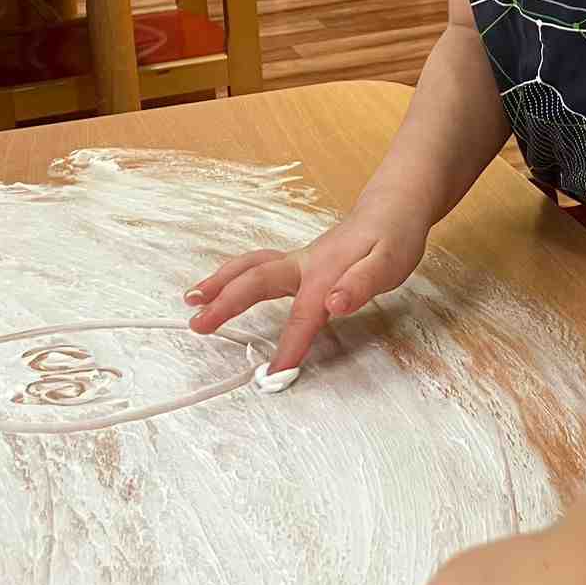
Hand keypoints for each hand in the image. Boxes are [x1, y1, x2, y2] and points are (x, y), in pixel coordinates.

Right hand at [184, 185, 432, 369]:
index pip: (302, 317)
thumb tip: (334, 304)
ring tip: (191, 300)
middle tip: (197, 324)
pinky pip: (259, 267)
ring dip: (220, 283)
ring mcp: (299, 261)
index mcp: (324, 272)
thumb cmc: (393, 236)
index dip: (288, 348)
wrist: (394, 206)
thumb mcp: (390, 262)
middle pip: (256, 281)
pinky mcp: (300, 263)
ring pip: (252, 268)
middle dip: (225, 303)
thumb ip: (362, 284)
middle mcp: (305, 264)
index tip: (274, 378)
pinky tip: (222, 287)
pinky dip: (235, 277)